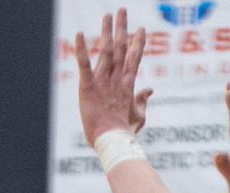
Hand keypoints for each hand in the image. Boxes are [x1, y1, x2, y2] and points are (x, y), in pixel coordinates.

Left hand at [75, 9, 152, 145]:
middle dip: (122, 28)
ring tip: (107, 15)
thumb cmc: (125, 133)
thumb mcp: (139, 116)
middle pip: (122, 49)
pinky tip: (79, 34)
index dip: (138, 43)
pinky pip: (84, 64)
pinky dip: (81, 49)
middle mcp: (117, 79)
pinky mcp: (88, 86)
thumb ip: (143, 100)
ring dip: (107, 31)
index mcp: (128, 85)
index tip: (141, 29)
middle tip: (122, 10)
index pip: (135, 59)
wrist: (114, 143)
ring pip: (107, 51)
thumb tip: (150, 89)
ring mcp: (103, 82)